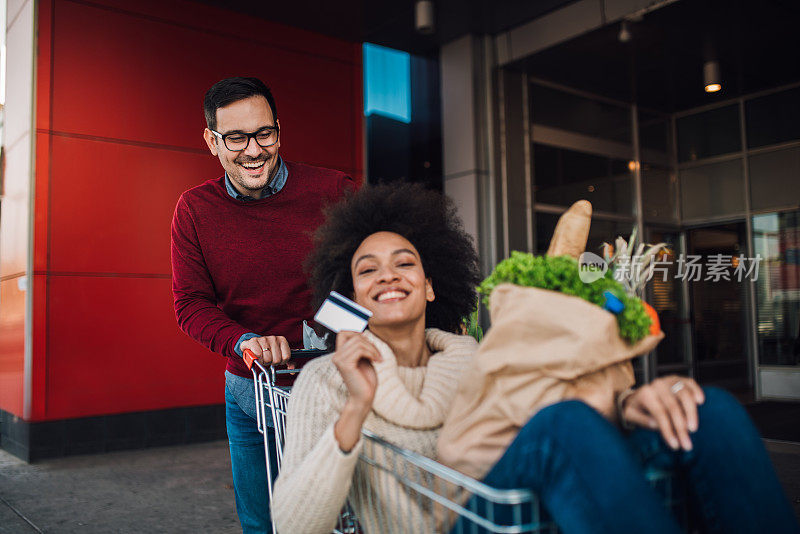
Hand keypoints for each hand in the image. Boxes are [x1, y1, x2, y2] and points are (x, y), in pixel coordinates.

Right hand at [241, 335, 290, 366]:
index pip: (286, 357)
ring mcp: (264, 339)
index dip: (281, 362)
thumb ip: (288, 362)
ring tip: (262, 358)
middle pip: (277, 360)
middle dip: (271, 362)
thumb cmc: (267, 351)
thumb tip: (292, 370)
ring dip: (264, 362)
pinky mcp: (254, 341)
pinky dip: (257, 359)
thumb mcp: (280, 355)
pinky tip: (257, 356)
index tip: (277, 360)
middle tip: (268, 359)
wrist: (252, 345)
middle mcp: (274, 338)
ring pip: (267, 359)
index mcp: (282, 340)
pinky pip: (258, 355)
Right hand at [332, 331, 381, 451]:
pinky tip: (377, 361)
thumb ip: (361, 347)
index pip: (343, 332)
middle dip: (369, 342)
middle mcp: (337, 356)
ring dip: (373, 349)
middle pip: (353, 335)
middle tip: (377, 354)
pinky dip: (372, 353)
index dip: (357, 333)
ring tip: (379, 359)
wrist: (365, 398)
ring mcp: (339, 360)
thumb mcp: (364, 359)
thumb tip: (363, 333)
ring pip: (358, 342)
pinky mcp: (345, 365)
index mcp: (340, 354)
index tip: (370, 345)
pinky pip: (360, 350)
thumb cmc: (366, 381)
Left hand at [621, 375, 704, 450]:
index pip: (659, 413)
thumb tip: (655, 424)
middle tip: (687, 444)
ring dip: (691, 413)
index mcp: (645, 394)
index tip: (675, 445)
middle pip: (673, 407)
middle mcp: (658, 385)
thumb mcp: (630, 415)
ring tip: (693, 429)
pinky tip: (700, 401)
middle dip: (681, 428)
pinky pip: (690, 382)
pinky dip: (696, 390)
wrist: (637, 395)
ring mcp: (669, 380)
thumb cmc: (636, 408)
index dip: (668, 430)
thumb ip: (641, 420)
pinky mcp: (678, 379)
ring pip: (684, 394)